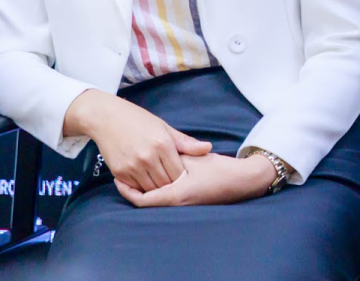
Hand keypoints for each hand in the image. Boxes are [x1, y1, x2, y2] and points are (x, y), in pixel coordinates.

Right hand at [66, 90, 211, 192]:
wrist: (107, 118)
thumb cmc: (139, 120)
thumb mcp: (164, 127)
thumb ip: (185, 142)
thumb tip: (208, 148)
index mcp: (163, 145)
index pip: (179, 172)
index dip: (183, 177)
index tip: (184, 176)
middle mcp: (148, 157)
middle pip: (166, 183)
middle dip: (171, 185)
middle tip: (174, 183)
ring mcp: (132, 166)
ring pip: (151, 189)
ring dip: (157, 188)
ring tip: (161, 183)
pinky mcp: (119, 172)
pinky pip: (135, 188)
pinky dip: (142, 187)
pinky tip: (146, 180)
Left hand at [115, 152, 277, 206]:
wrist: (242, 181)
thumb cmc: (218, 169)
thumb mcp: (193, 159)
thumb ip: (171, 158)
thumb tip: (151, 155)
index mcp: (175, 195)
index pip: (141, 199)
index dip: (126, 190)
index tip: (117, 178)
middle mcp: (176, 204)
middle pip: (146, 202)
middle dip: (132, 190)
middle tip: (121, 174)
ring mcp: (183, 206)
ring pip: (155, 201)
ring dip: (144, 190)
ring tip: (134, 175)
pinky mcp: (189, 203)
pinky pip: (165, 200)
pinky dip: (156, 191)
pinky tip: (155, 179)